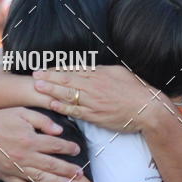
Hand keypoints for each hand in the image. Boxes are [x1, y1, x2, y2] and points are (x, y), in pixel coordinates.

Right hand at [0, 107, 83, 181]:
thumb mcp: (21, 112)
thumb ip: (42, 121)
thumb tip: (60, 131)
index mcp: (30, 139)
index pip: (56, 146)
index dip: (69, 148)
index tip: (77, 150)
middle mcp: (25, 156)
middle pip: (52, 165)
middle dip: (68, 170)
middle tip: (80, 174)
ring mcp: (16, 168)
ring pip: (41, 178)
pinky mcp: (6, 175)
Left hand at [32, 65, 167, 131]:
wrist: (147, 109)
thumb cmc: (136, 90)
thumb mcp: (119, 73)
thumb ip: (103, 70)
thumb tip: (92, 67)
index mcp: (99, 74)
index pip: (74, 69)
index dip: (59, 68)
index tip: (47, 66)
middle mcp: (94, 86)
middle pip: (67, 79)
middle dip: (49, 76)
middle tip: (35, 74)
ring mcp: (93, 101)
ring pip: (68, 94)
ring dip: (52, 90)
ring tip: (38, 86)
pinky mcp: (95, 115)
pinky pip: (75, 110)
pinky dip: (63, 107)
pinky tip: (52, 104)